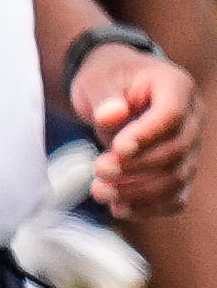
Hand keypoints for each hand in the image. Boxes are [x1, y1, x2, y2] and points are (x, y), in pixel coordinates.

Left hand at [73, 44, 199, 217]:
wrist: (113, 89)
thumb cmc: (107, 79)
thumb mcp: (97, 79)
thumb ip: (104, 98)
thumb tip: (111, 116)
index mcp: (176, 86)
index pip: (171, 115)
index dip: (147, 135)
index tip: (117, 149)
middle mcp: (192, 118)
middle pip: (176, 151)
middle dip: (137, 167)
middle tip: (100, 170)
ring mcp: (191, 147)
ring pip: (177, 178)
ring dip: (139, 192)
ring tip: (101, 192)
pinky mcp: (180, 170)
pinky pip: (175, 196)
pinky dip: (149, 207)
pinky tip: (119, 208)